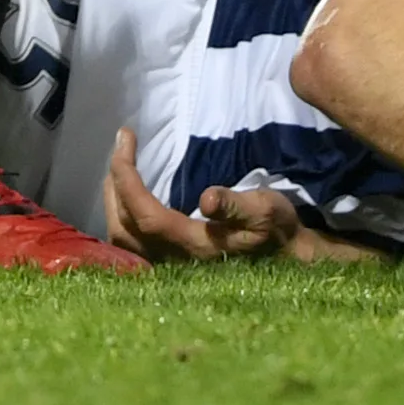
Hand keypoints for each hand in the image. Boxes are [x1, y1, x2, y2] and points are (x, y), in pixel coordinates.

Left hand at [102, 133, 382, 265]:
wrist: (288, 261)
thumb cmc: (277, 230)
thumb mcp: (266, 211)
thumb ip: (237, 205)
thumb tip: (207, 199)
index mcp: (195, 245)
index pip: (145, 214)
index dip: (126, 178)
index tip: (125, 139)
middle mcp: (176, 260)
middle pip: (124, 228)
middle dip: (115, 184)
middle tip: (122, 147)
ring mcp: (172, 265)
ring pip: (124, 239)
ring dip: (115, 201)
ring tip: (120, 167)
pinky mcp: (173, 263)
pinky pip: (133, 244)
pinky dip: (123, 215)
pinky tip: (131, 195)